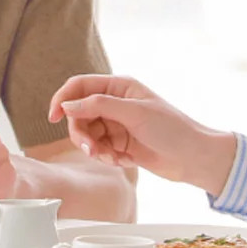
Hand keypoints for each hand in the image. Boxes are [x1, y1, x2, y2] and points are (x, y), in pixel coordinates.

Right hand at [47, 74, 235, 192]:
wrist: (193, 158)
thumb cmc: (172, 129)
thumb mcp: (135, 113)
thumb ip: (99, 105)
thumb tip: (68, 105)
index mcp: (119, 87)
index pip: (79, 86)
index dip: (63, 99)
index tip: (53, 118)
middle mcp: (115, 103)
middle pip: (79, 114)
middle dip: (82, 134)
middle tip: (92, 150)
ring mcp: (117, 124)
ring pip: (87, 135)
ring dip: (94, 149)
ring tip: (111, 158)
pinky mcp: (120, 144)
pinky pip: (99, 149)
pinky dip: (106, 157)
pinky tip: (123, 161)